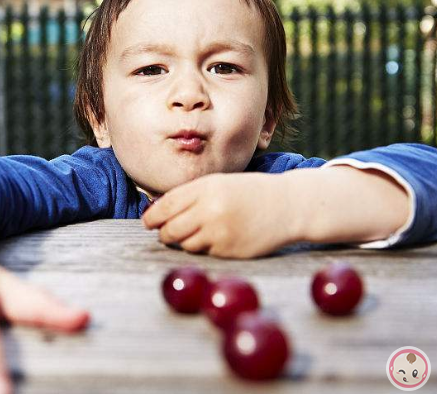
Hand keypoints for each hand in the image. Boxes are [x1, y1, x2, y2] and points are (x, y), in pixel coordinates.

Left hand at [141, 172, 303, 258]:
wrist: (288, 206)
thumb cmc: (250, 193)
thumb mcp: (219, 183)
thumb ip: (191, 195)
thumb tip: (158, 213)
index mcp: (205, 188)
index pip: (166, 206)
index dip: (152, 217)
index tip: (148, 222)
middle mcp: (210, 210)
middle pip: (170, 230)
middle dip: (164, 233)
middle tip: (166, 233)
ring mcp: (219, 232)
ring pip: (184, 244)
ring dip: (185, 241)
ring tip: (199, 233)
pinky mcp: (229, 251)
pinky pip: (204, 253)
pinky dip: (205, 248)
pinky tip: (218, 238)